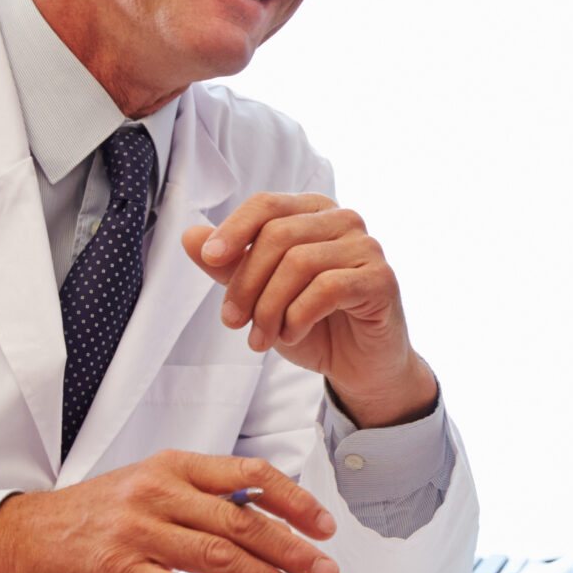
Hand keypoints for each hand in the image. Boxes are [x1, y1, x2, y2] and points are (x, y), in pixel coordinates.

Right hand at [0, 452, 336, 572]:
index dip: (294, 502)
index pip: (249, 476)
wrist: (24, 538)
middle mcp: (159, 494)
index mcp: (174, 467)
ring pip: (220, 558)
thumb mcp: (151, 485)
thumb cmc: (96, 515)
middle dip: (294, 550)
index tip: (324, 526)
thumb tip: (267, 514)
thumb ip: (204, 497)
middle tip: (326, 572)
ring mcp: (138, 533)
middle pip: (243, 522)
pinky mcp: (119, 572)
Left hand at [185, 194, 436, 426]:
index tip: (209, 259)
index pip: (267, 205)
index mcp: (314, 212)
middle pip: (278, 235)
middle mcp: (344, 221)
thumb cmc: (314, 325)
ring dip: (269, 308)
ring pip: (300, 262)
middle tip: (232, 321)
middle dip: (246, 282)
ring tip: (260, 338)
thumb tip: (190, 237)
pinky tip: (292, 336)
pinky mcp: (382, 280)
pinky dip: (298, 316)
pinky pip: (327, 288)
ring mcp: (367, 248)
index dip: (234, 229)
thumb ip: (231, 266)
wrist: (359, 366)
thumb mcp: (262, 296)